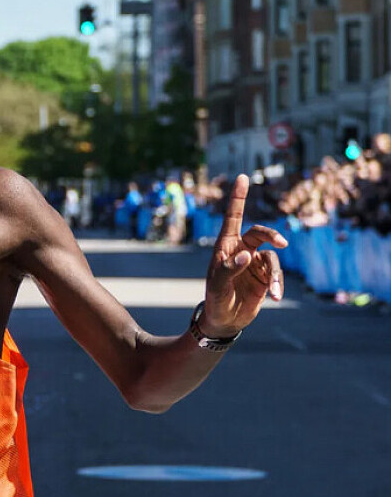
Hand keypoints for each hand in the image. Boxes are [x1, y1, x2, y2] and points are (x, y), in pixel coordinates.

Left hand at [203, 174, 287, 335]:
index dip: (238, 198)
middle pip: (260, 233)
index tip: (243, 177)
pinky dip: (277, 285)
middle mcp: (242, 250)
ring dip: (275, 274)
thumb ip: (230, 269)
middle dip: (271, 235)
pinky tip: (275, 297)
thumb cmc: (216, 299)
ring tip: (272, 292)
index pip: (233, 217)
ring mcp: (255, 263)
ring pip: (272, 257)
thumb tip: (248, 256)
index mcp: (225, 246)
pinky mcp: (265, 276)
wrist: (224, 320)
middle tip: (281, 243)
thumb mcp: (218, 286)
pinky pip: (276, 274)